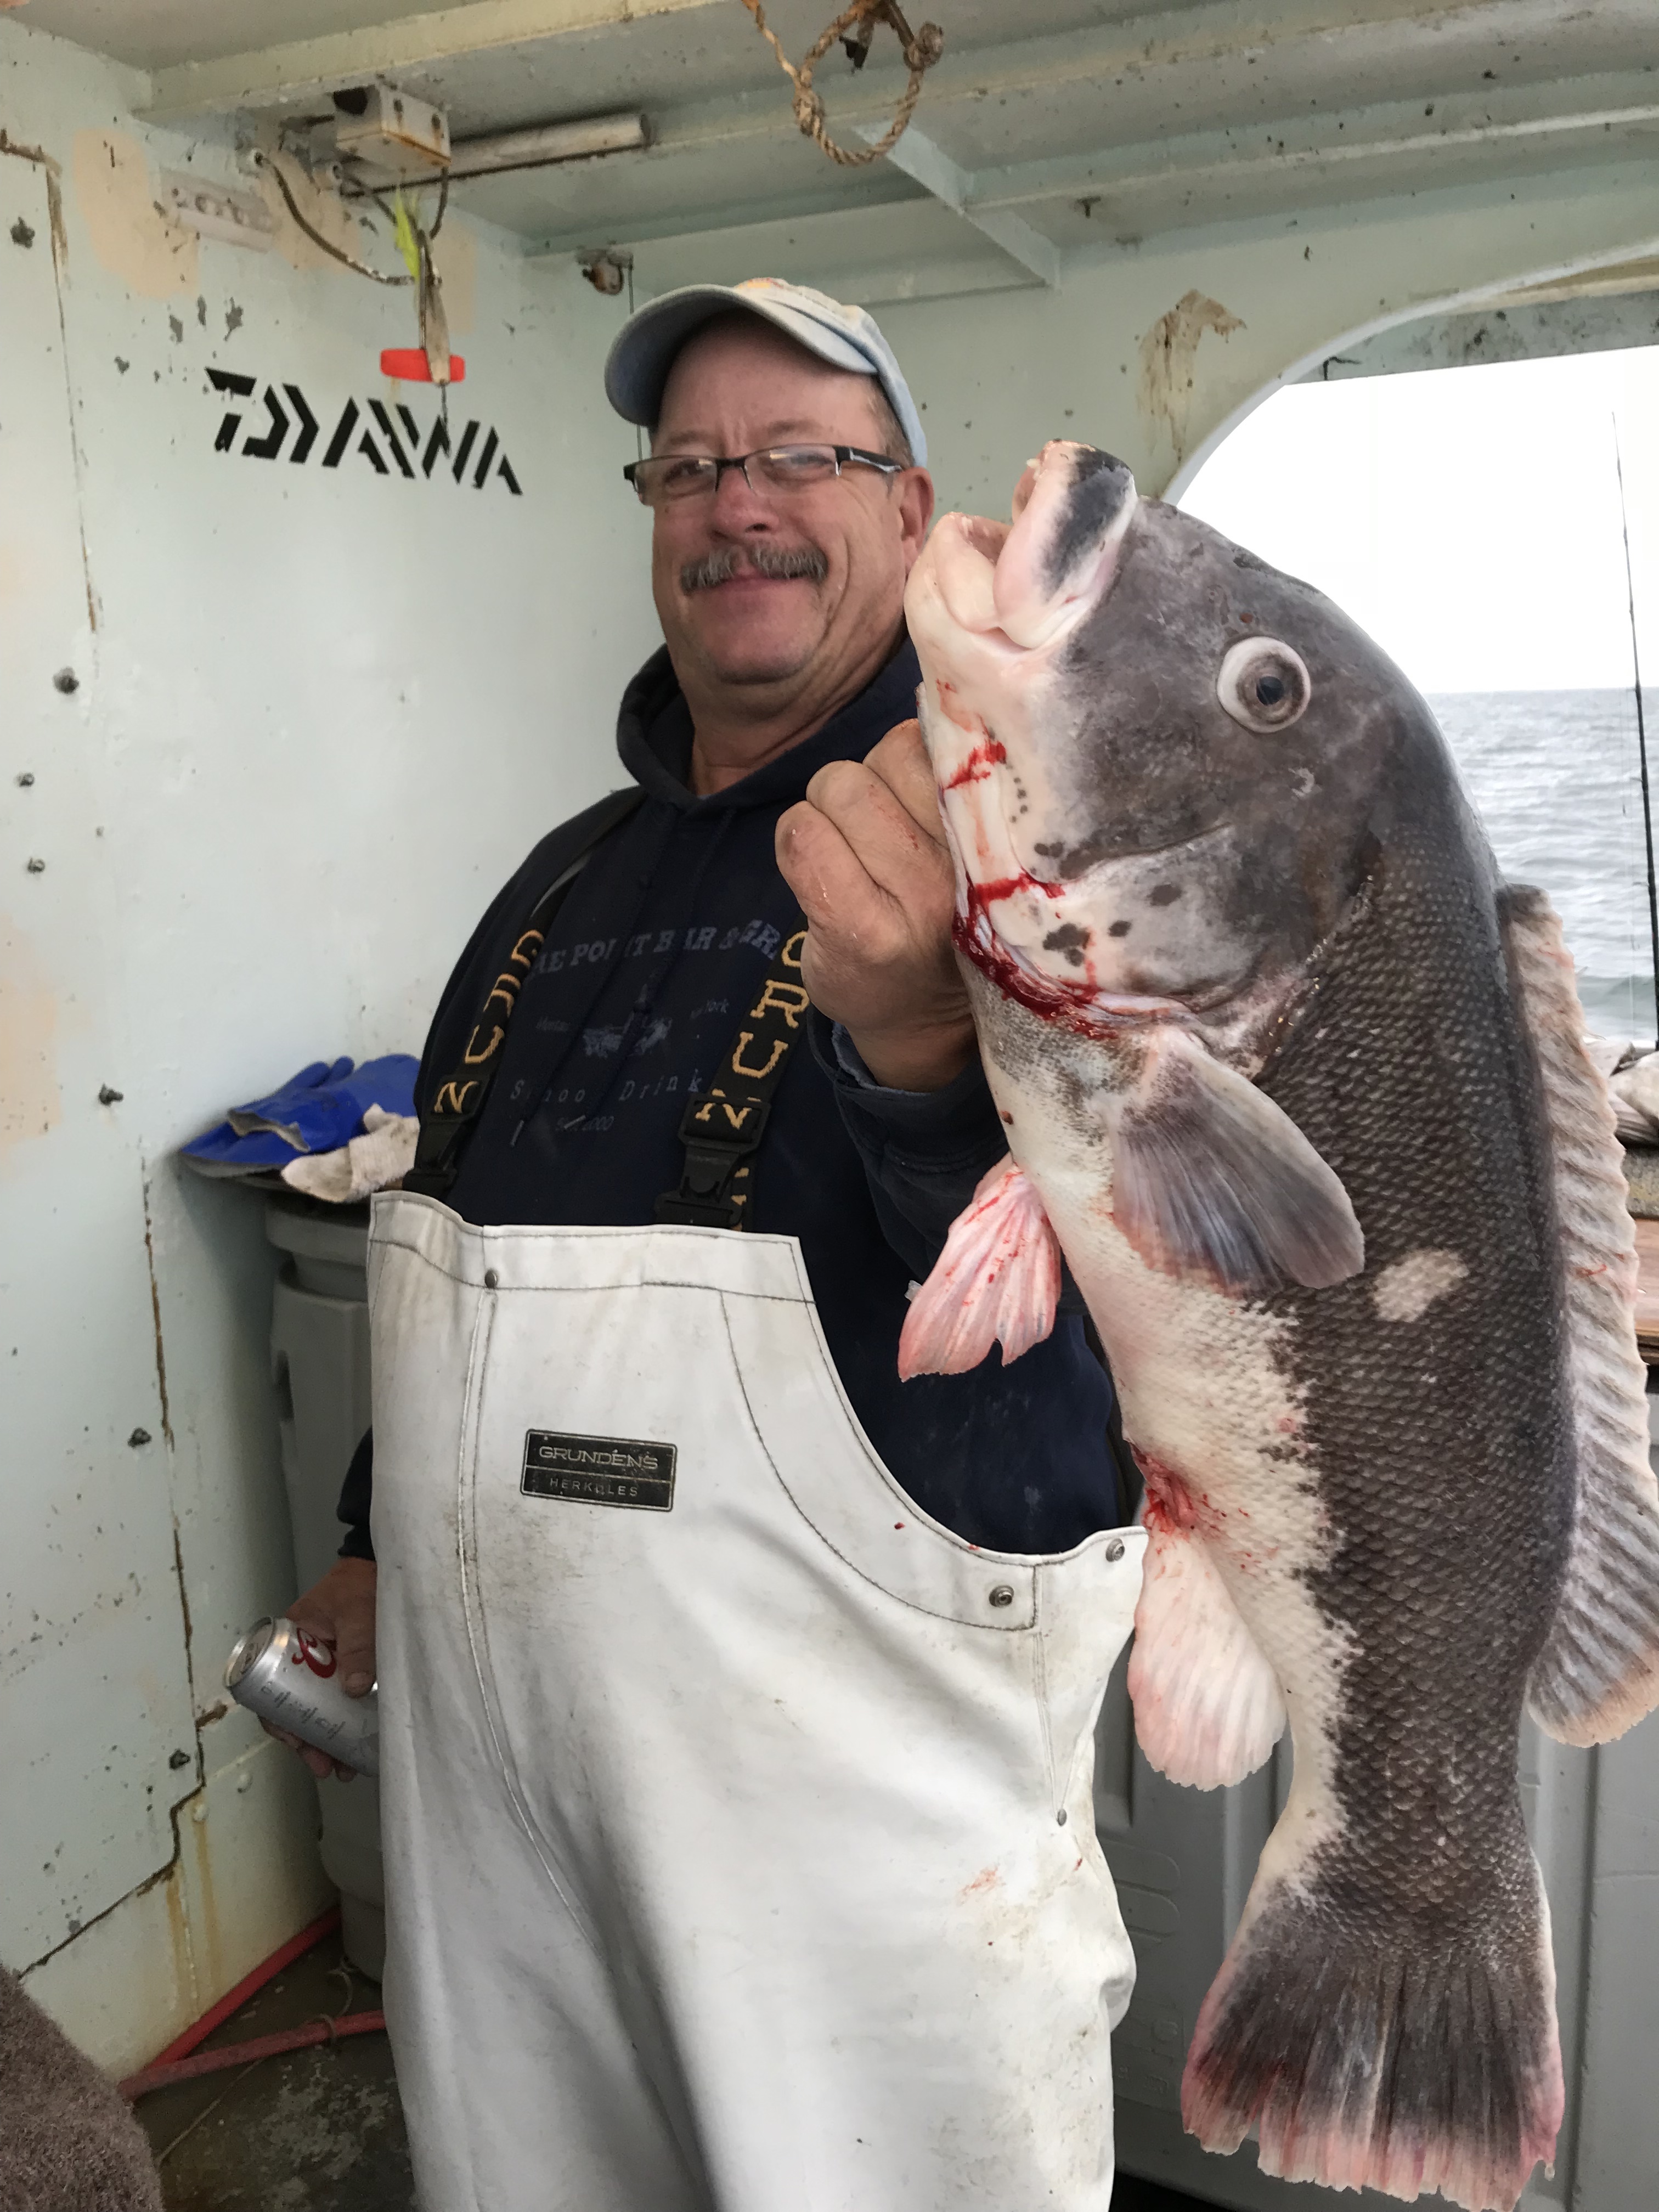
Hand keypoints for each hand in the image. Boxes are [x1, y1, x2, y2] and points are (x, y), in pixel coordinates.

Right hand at [261, 1557, 376, 1782]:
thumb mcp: (356, 1613)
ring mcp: (326, 1666)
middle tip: (325, 1766)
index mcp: (290, 1640)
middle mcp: (303, 1657)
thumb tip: (354, 1689)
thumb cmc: (361, 1582)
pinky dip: (346, 1723)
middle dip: (307, 1741)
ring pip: (318, 1710)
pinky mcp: (348, 1669)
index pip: (270, 1686)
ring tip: (344, 1768)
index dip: (279, 1720)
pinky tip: (358, 1745)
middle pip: (294, 1707)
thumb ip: (356, 1646)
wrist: (385, 1564)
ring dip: (327, 1739)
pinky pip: (340, 1701)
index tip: (297, 1742)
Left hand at [776, 718, 976, 1090]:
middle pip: (887, 755)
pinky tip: (822, 874)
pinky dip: (798, 840)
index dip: (916, 755)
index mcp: (1003, 841)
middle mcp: (968, 872)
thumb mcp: (977, 850)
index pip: (947, 741)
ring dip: (829, 811)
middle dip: (869, 781)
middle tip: (881, 831)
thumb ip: (962, 784)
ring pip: (838, 786)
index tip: (917, 792)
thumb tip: (939, 700)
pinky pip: (799, 835)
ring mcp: (913, 904)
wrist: (926, 1026)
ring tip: (854, 855)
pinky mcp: (856, 931)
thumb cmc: (947, 923)